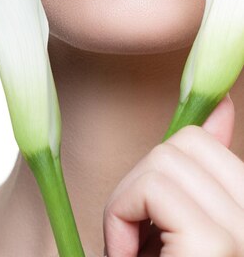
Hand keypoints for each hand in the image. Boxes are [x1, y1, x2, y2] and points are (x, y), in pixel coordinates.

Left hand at [103, 94, 243, 255]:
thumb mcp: (176, 218)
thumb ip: (200, 169)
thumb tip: (223, 102)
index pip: (207, 144)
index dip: (165, 164)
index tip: (149, 204)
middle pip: (188, 142)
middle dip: (144, 181)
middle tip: (139, 236)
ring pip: (165, 157)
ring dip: (127, 201)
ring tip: (135, 249)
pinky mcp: (215, 244)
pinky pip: (151, 187)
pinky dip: (120, 215)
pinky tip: (127, 254)